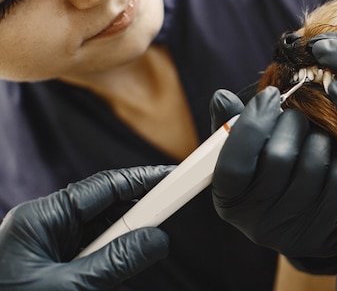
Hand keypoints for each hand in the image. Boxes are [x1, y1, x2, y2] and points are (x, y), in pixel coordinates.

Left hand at [0, 166, 171, 290]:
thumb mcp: (68, 287)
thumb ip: (115, 262)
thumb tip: (158, 240)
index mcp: (40, 219)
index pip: (104, 186)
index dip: (143, 179)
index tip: (174, 178)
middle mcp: (44, 227)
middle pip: (105, 210)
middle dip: (134, 222)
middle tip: (161, 232)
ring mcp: (48, 249)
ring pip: (101, 237)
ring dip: (120, 252)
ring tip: (121, 274)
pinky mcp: (53, 270)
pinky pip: (90, 258)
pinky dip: (108, 269)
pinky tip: (109, 281)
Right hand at [210, 87, 336, 273]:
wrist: (303, 219)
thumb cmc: (266, 173)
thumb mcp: (243, 153)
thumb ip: (231, 125)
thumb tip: (222, 97)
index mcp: (229, 200)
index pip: (234, 163)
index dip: (252, 123)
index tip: (270, 94)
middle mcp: (258, 222)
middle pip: (278, 158)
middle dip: (291, 123)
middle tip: (296, 114)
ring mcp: (295, 229)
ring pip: (313, 163)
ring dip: (318, 137)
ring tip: (314, 134)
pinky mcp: (329, 228)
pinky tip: (331, 153)